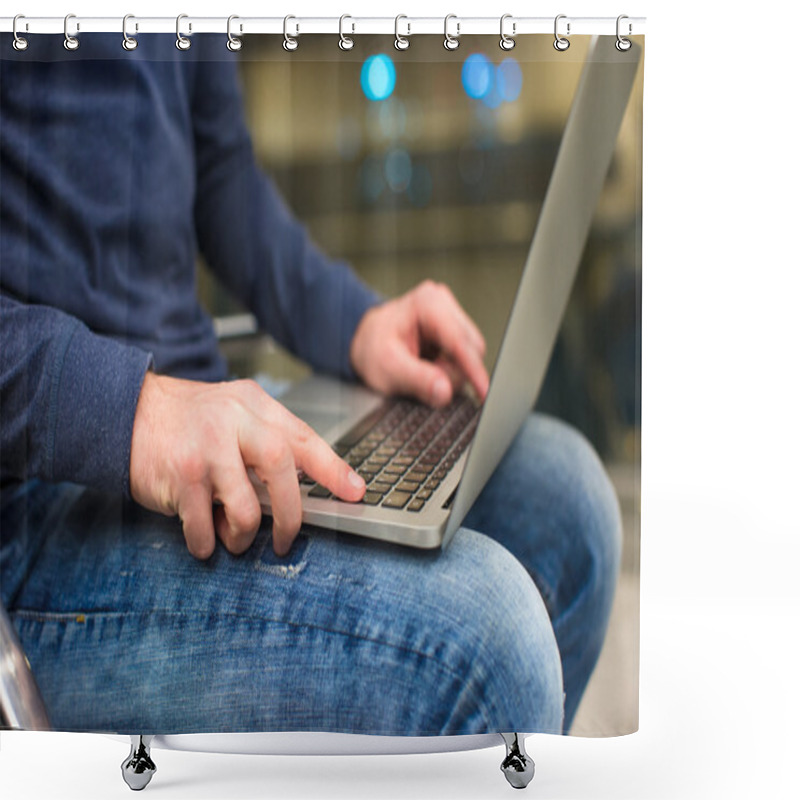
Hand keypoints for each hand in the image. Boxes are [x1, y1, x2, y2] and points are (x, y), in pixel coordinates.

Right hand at [129, 374, 364, 558]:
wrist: (125, 412)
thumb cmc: (187, 421)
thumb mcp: (233, 413)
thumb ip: (265, 440)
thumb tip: (303, 487)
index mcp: (254, 406)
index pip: (303, 438)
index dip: (333, 469)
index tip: (355, 493)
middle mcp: (233, 421)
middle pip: (282, 468)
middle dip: (291, 514)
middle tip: (286, 539)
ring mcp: (206, 447)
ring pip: (246, 506)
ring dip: (243, 534)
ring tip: (234, 539)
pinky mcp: (180, 475)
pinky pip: (203, 525)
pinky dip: (207, 542)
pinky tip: (203, 538)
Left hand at [350, 280, 488, 406]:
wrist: (364, 341)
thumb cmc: (371, 348)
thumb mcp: (388, 369)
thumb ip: (417, 380)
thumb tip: (444, 391)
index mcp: (427, 304)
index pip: (460, 341)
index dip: (473, 370)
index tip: (484, 392)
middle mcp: (442, 303)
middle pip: (471, 348)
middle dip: (452, 372)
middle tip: (424, 379)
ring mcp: (450, 314)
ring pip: (470, 354)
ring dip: (450, 372)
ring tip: (422, 371)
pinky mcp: (452, 328)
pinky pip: (464, 356)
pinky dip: (449, 369)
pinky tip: (430, 367)